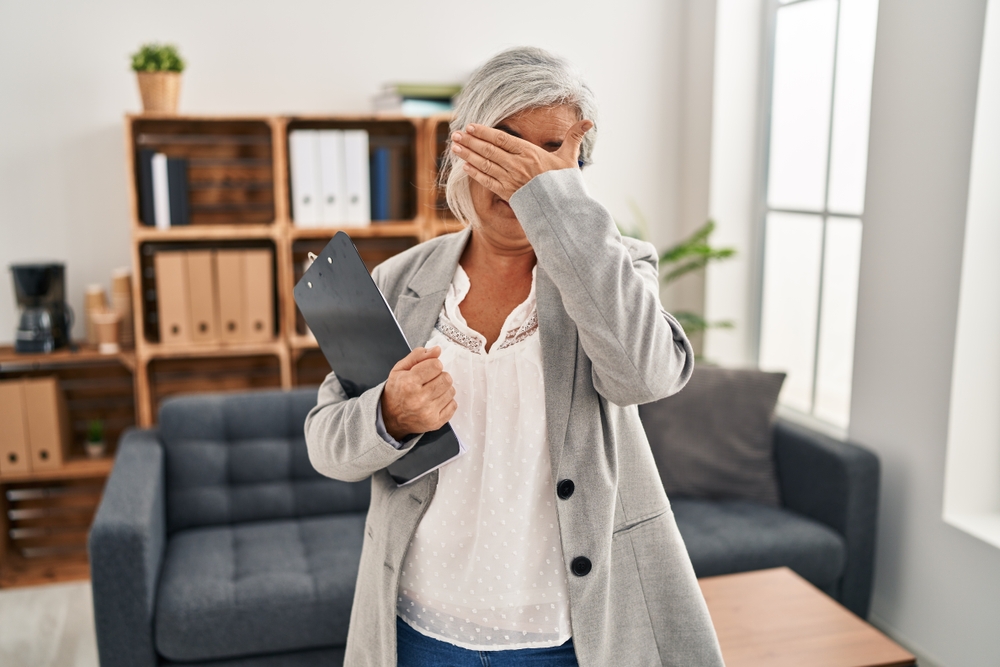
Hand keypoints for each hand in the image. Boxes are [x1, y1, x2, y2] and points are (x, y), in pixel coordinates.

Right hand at [381, 346, 456, 440]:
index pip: (436, 365)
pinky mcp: (436, 422)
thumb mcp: (400, 369)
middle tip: (431, 380)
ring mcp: (428, 412)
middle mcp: (419, 399)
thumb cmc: (396, 390)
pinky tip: (435, 401)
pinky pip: (453, 405)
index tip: (428, 369)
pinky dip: (447, 402)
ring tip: (432, 391)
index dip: (434, 365)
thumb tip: (437, 350)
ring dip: (444, 389)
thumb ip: (418, 356)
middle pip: (446, 378)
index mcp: (409, 383)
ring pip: (451, 391)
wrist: (390, 417)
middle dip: (440, 376)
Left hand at [450, 119, 593, 201]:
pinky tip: (464, 167)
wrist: (563, 209)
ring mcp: (511, 180)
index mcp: (530, 153)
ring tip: (454, 147)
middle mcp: (517, 165)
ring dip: (468, 155)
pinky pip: (487, 181)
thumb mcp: (570, 158)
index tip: (470, 126)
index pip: (502, 139)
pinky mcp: (508, 193)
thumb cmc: (565, 183)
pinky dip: (475, 173)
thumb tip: (589, 122)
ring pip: (485, 164)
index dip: (484, 132)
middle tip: (455, 134)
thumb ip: (574, 137)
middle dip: (470, 141)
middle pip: (489, 150)